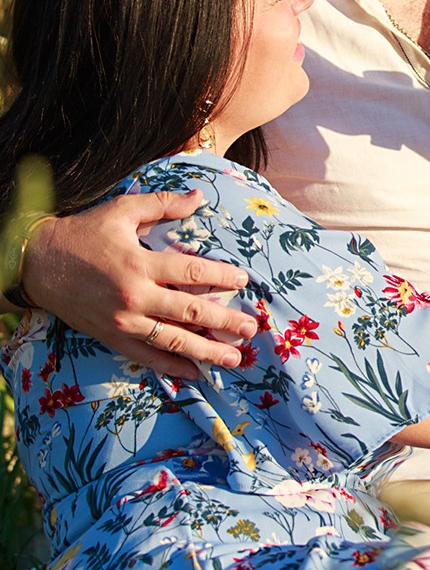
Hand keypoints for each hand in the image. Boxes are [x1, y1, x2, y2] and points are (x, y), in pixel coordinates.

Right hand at [22, 192, 254, 376]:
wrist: (38, 263)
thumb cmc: (84, 233)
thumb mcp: (122, 210)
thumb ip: (162, 204)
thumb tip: (199, 197)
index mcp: (140, 263)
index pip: (192, 274)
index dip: (222, 278)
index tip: (244, 282)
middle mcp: (134, 296)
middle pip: (190, 312)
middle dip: (224, 321)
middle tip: (251, 328)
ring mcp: (123, 322)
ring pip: (173, 340)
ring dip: (207, 351)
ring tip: (235, 357)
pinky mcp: (112, 338)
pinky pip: (147, 356)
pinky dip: (172, 366)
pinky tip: (195, 372)